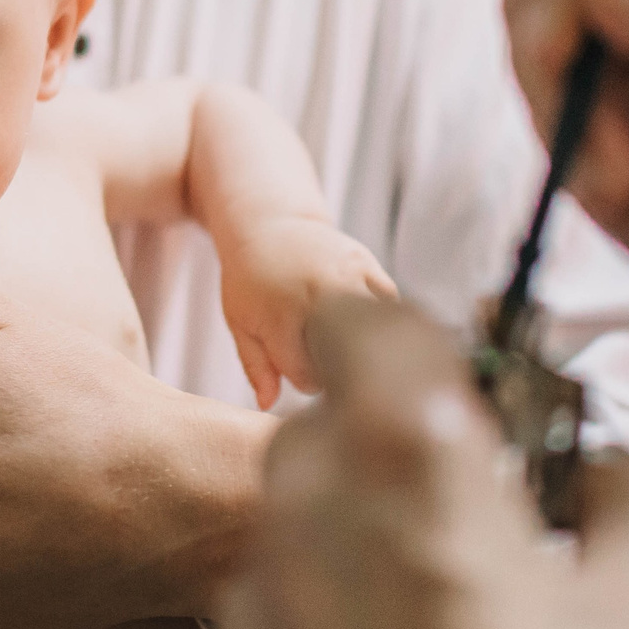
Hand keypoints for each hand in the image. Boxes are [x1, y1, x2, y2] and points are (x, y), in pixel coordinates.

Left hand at [213, 296, 628, 628]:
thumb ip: (628, 490)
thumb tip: (595, 457)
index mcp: (410, 469)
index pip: (358, 320)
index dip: (404, 337)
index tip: (450, 374)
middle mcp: (305, 527)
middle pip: (317, 426)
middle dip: (386, 450)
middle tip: (473, 517)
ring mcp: (253, 624)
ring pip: (285, 531)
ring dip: (349, 548)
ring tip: (441, 626)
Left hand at [220, 213, 397, 407]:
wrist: (268, 223)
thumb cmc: (249, 278)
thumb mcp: (240, 321)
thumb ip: (255, 366)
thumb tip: (267, 405)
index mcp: (281, 315)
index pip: (308, 376)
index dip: (306, 383)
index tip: (304, 375)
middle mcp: (316, 295)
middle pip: (345, 357)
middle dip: (339, 370)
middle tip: (331, 366)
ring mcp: (345, 276)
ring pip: (372, 330)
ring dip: (365, 345)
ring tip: (352, 348)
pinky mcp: (366, 262)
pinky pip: (388, 302)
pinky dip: (382, 318)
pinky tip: (368, 324)